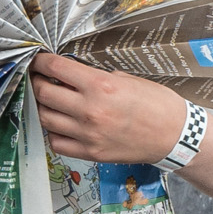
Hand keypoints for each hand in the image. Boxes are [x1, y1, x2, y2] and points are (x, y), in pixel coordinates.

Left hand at [28, 55, 186, 165]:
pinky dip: (54, 132)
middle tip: (40, 79)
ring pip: (46, 119)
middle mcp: (90, 110)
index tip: (38, 61)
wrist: (175, 136)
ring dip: (43, 107)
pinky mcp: (91, 152)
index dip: (41, 62)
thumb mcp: (127, 79)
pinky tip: (61, 124)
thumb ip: (97, 78)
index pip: (56, 69)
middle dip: (38, 83)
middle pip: (44, 94)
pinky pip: (57, 142)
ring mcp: (88, 134)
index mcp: (101, 86)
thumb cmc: (157, 104)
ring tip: (50, 101)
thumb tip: (73, 76)